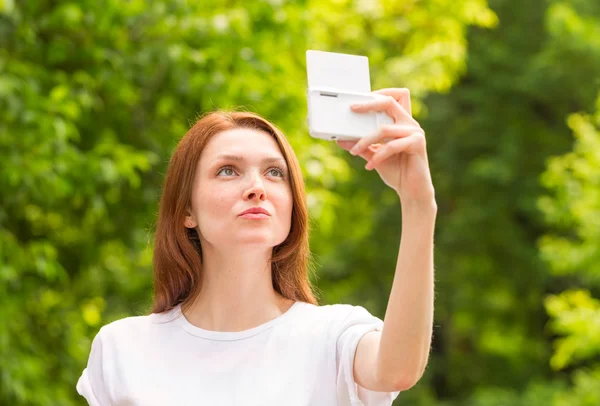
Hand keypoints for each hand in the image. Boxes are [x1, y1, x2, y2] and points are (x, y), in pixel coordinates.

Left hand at [337, 88, 434, 203]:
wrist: (412, 191)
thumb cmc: (396, 171)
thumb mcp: (373, 156)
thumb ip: (360, 146)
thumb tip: (340, 139)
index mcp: (401, 122)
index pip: (393, 96)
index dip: (378, 93)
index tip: (358, 99)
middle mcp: (409, 123)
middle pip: (391, 101)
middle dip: (369, 103)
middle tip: (352, 109)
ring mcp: (415, 132)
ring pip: (384, 128)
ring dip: (365, 140)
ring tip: (354, 151)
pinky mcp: (418, 144)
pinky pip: (391, 146)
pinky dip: (377, 156)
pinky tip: (369, 166)